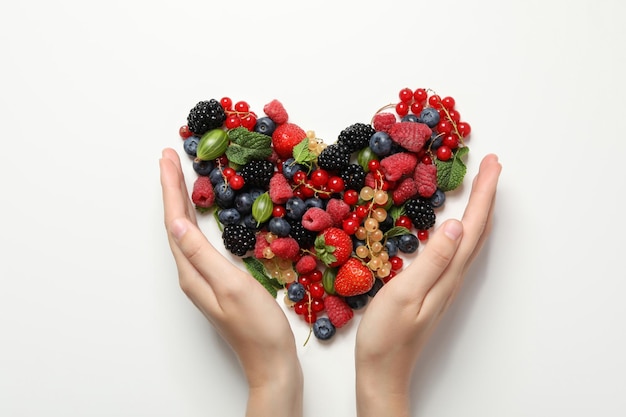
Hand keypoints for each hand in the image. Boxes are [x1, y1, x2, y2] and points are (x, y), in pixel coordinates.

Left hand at [159, 148, 302, 416]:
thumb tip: (176, 224)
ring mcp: (204, 278)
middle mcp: (192, 273)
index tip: (168, 158)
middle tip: (170, 158)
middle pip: (177, 224)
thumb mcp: (231, 286)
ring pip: (187, 231)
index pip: (176, 222)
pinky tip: (203, 214)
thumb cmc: (257, 326)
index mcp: (192, 272)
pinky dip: (198, 219)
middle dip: (173, 189)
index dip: (171, 188)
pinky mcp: (217, 280)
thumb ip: (202, 255)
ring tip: (181, 177)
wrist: (271, 360)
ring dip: (182, 202)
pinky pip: (200, 241)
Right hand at [355, 154, 501, 416]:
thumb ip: (432, 259)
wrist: (383, 369)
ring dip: (479, 209)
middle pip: (479, 229)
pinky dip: (464, 226)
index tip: (492, 162)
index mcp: (449, 272)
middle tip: (491, 165)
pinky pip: (458, 248)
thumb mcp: (406, 293)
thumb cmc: (387, 335)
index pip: (473, 225)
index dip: (484, 192)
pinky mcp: (436, 286)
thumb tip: (455, 224)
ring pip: (471, 238)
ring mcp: (447, 282)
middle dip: (487, 194)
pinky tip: (456, 223)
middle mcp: (454, 275)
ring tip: (481, 186)